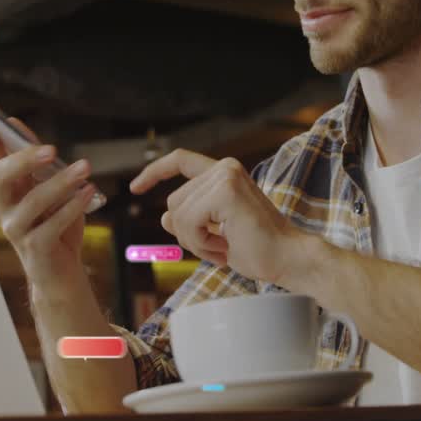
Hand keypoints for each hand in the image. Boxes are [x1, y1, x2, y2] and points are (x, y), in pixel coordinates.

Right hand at [0, 109, 94, 286]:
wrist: (61, 272)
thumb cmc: (54, 224)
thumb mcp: (45, 186)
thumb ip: (34, 158)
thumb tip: (15, 123)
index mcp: (5, 188)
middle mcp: (3, 207)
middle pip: (0, 176)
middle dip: (22, 159)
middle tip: (51, 148)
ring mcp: (15, 229)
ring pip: (31, 201)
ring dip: (60, 182)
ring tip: (84, 168)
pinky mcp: (34, 248)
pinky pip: (52, 224)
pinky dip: (72, 206)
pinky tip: (87, 193)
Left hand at [129, 149, 298, 284]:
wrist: (287, 259)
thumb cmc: (256, 248)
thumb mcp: (213, 233)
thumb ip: (190, 219)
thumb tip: (164, 216)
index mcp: (224, 173)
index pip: (181, 160)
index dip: (154, 171)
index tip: (134, 187)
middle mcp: (225, 167)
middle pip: (173, 201)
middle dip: (186, 232)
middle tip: (217, 247)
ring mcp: (226, 176)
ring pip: (177, 213)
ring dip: (194, 240)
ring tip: (223, 246)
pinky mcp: (226, 192)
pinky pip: (187, 221)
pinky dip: (199, 242)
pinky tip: (224, 246)